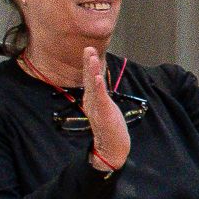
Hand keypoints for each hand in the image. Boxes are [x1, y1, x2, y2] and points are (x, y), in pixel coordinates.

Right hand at [83, 48, 129, 173]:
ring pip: (93, 86)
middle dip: (88, 63)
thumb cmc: (110, 130)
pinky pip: (100, 98)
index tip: (89, 50)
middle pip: (89, 79)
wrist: (111, 150)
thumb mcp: (105, 110)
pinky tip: (96, 77)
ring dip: (92, 70)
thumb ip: (101, 98)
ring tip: (91, 56)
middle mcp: (92, 102)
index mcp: (92, 100)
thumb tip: (99, 87)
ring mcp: (96, 108)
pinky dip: (98, 87)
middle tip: (87, 48)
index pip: (90, 80)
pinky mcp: (103, 114)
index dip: (89, 65)